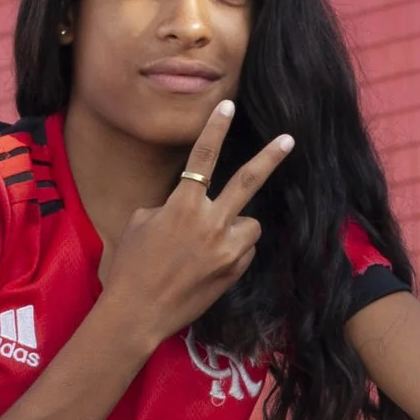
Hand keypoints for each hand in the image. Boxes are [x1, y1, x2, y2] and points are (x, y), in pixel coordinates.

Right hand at [95, 99, 291, 353]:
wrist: (139, 313)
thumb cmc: (130, 267)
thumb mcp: (142, 224)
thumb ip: (171, 209)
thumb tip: (189, 208)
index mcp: (183, 206)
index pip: (203, 158)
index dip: (216, 129)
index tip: (228, 106)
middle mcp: (211, 223)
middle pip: (248, 182)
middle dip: (269, 158)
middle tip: (289, 139)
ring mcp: (227, 249)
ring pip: (250, 223)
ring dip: (237, 226)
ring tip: (211, 244)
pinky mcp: (235, 272)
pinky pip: (243, 251)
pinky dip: (232, 252)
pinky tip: (208, 266)